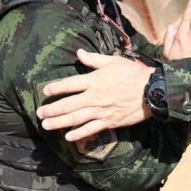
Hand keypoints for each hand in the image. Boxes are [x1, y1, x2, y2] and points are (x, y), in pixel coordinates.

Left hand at [36, 49, 151, 141]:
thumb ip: (94, 59)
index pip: (69, 84)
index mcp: (94, 80)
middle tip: (39, 112)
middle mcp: (94, 97)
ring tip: (46, 125)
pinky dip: (78, 134)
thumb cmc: (133, 73)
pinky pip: (90, 129)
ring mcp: (101, 111)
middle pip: (68, 104)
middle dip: (52, 109)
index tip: (45, 91)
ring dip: (59, 123)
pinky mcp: (109, 121)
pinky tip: (68, 137)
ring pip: (75, 119)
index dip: (55, 87)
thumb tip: (79, 53)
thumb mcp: (113, 61)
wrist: (151, 91)